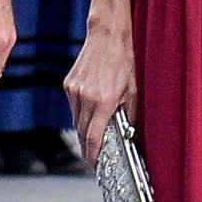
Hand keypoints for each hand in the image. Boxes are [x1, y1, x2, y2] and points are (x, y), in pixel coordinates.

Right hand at [64, 20, 135, 166]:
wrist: (108, 35)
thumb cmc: (125, 61)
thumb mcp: (133, 91)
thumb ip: (129, 115)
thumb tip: (128, 134)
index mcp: (103, 101)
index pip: (94, 138)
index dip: (93, 155)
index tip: (96, 166)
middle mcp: (85, 97)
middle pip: (82, 133)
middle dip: (89, 148)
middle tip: (96, 158)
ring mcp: (74, 91)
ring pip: (76, 121)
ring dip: (85, 132)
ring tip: (95, 140)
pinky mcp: (68, 84)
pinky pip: (74, 108)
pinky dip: (81, 116)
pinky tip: (91, 116)